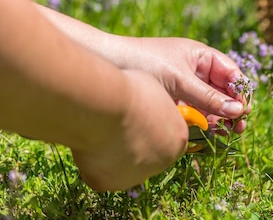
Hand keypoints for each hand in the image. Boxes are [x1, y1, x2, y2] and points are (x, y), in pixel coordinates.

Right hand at [71, 70, 187, 190]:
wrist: (104, 106)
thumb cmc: (130, 92)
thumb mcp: (155, 93)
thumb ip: (157, 109)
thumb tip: (151, 111)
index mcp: (178, 139)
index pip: (168, 139)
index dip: (151, 129)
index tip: (137, 118)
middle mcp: (162, 162)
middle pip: (148, 156)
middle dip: (134, 144)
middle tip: (116, 125)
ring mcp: (136, 176)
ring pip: (123, 166)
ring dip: (114, 154)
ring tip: (101, 130)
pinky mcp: (109, 184)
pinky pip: (100, 173)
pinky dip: (94, 161)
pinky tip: (90, 143)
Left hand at [111, 37, 249, 133]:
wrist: (107, 63)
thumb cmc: (144, 61)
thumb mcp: (180, 79)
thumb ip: (208, 97)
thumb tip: (238, 111)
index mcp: (201, 57)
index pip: (231, 74)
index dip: (241, 91)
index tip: (244, 110)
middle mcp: (196, 71)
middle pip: (223, 92)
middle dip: (232, 109)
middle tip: (238, 128)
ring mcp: (184, 87)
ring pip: (210, 105)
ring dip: (219, 119)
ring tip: (224, 135)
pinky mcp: (172, 102)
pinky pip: (194, 114)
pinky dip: (202, 124)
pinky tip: (206, 135)